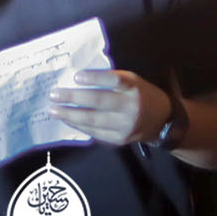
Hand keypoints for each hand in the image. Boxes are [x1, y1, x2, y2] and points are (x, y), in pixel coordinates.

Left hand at [47, 69, 168, 144]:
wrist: (162, 121)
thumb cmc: (141, 94)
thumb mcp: (132, 80)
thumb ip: (110, 79)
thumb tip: (78, 79)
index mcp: (133, 87)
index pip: (113, 81)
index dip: (95, 79)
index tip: (76, 76)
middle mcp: (130, 106)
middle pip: (98, 102)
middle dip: (73, 99)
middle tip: (54, 95)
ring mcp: (125, 125)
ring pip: (93, 120)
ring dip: (70, 115)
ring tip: (53, 110)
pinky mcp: (120, 139)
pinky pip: (95, 132)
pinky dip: (79, 126)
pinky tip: (67, 120)